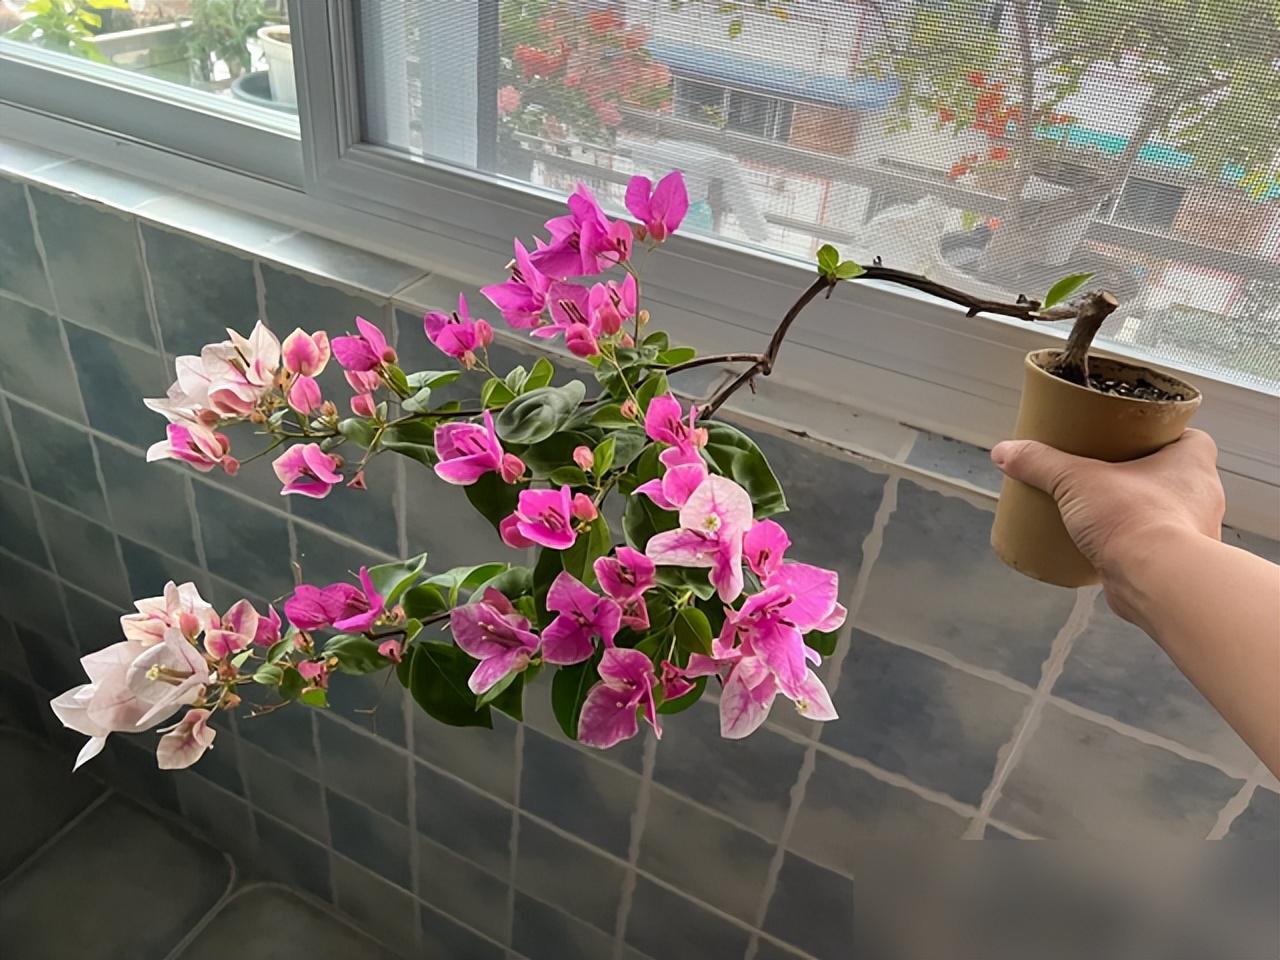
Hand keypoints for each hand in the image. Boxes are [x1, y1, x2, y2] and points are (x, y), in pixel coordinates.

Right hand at [990, 429, 1224, 600]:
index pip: (1186, 436)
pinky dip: (1135, 544)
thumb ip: (1041, 463)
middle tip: (1105, 472)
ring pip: (1164, 511)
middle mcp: (1201, 495)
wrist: (1157, 582)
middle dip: (1138, 475)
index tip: (1132, 436)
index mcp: (1192, 462)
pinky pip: (1155, 545)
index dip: (1160, 434)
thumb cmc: (1138, 521)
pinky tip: (1108, 545)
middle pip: (1170, 474)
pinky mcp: (1177, 563)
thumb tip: (1006, 452)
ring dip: (1137, 511)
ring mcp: (1193, 531)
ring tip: (1101, 511)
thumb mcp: (1076, 480)